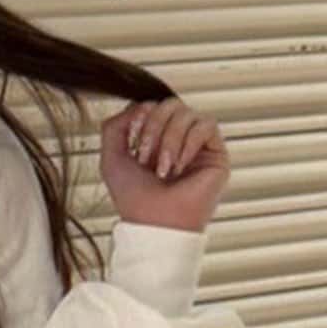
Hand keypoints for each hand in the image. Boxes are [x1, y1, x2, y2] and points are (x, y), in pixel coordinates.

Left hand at [101, 95, 232, 234]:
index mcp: (156, 139)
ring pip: (186, 113)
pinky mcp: (215, 153)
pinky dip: (188, 143)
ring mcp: (197, 145)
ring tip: (163, 169)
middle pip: (170, 104)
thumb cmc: (135, 200)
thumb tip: (138, 105)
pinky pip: (205, 125)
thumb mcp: (111, 159)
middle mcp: (177, 139)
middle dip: (154, 129)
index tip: (133, 143)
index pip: (154, 104)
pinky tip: (180, 167)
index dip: (142, 116)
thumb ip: (114, 127)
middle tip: (146, 159)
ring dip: (169, 140)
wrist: (154, 223)